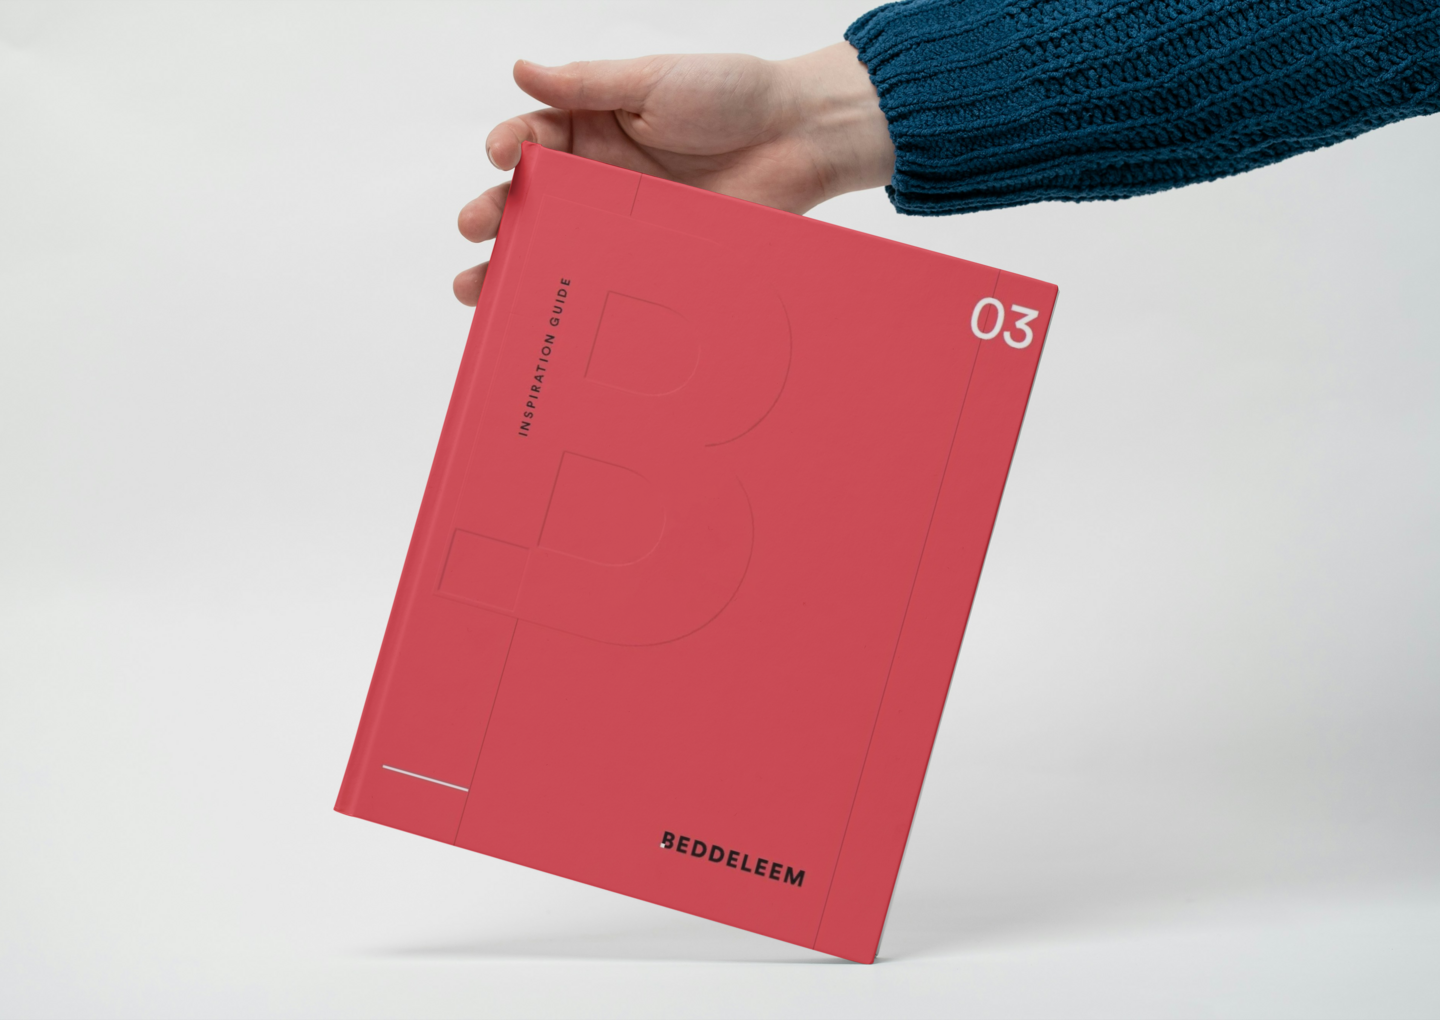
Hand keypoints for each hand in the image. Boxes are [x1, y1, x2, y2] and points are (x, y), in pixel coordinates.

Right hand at [453, 43, 893, 304]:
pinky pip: (608, 280)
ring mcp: (624, 223)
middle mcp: (599, 177)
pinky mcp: (653, 259)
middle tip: (474, 227)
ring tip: (479, 286)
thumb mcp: (654, 80)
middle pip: (532, 200)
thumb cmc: (733, 94)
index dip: (509, 147)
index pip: (533, 138)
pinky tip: (549, 312)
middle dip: (495, 214)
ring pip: (559, 246)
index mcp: (593, 127)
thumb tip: (522, 70)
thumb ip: (587, 84)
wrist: (800, 138)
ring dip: (516, 264)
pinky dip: (576, 296)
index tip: (501, 155)